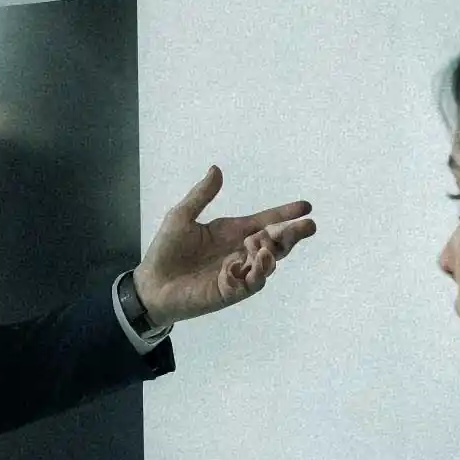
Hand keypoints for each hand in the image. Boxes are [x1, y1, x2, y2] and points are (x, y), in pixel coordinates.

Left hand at [130, 166, 315, 325]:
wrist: (152, 283)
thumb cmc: (167, 251)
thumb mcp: (182, 217)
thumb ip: (201, 196)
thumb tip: (216, 169)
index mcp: (233, 232)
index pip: (266, 221)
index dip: (285, 214)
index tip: (306, 206)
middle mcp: (241, 251)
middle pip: (276, 243)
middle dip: (293, 234)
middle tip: (308, 225)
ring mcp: (239, 272)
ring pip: (268, 263)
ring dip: (273, 253)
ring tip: (268, 244)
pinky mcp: (231, 291)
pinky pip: (251, 283)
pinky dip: (257, 273)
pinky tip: (256, 262)